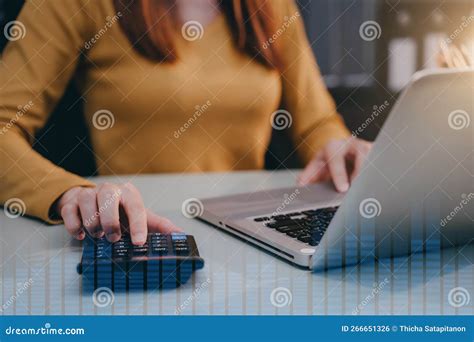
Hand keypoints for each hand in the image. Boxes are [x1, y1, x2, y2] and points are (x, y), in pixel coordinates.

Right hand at [55, 182, 181, 244]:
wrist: (95, 204)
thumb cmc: (121, 213)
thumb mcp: (142, 218)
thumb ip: (160, 226)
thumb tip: (181, 235)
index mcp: (128, 193)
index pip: (135, 206)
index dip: (138, 224)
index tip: (139, 242)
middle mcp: (109, 190)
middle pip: (108, 197)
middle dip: (110, 221)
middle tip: (113, 238)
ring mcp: (89, 194)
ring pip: (87, 201)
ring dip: (92, 223)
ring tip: (98, 235)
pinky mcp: (72, 202)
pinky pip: (69, 210)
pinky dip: (74, 224)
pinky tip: (81, 234)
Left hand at [297, 138, 371, 191]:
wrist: (341, 147)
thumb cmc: (329, 157)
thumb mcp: (316, 164)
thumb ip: (308, 175)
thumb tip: (300, 186)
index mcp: (334, 146)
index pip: (337, 160)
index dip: (339, 175)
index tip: (342, 189)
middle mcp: (351, 144)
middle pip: (360, 156)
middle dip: (360, 173)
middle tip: (358, 190)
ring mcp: (366, 147)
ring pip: (372, 158)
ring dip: (371, 174)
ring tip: (367, 190)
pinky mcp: (376, 153)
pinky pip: (380, 163)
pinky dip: (377, 175)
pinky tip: (375, 186)